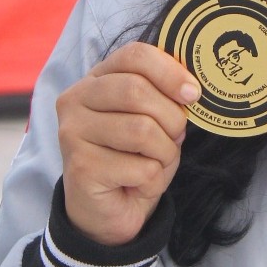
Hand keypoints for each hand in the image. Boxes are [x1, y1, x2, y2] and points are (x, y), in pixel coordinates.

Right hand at [55, 42, 197, 246]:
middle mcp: (76, 100)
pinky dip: (154, 180)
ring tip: (156, 163)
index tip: (192, 94)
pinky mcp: (80, 167)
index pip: (134, 55)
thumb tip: (191, 89)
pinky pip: (141, 168)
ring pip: (142, 130)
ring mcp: (73, 133)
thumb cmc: (133, 158)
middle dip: (171, 117)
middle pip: (136, 90)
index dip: (170, 71)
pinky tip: (139, 185)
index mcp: (95, 79)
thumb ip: (164, 96)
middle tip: (176, 136)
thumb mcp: (152, 118)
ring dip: (165, 152)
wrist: (107, 211)